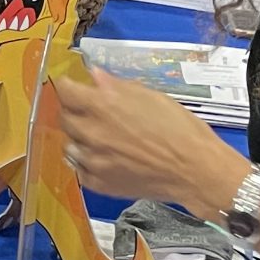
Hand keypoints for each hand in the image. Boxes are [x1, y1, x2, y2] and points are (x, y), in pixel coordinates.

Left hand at [52, 69, 248, 214]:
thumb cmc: (180, 128)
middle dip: (76, 111)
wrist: (195, 170)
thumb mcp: (151, 96)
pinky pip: (80, 168)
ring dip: (81, 138)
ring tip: (101, 138)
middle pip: (65, 117)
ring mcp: (92, 160)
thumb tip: (95, 76)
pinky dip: (88, 162)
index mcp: (102, 106)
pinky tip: (106, 158)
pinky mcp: (97, 183)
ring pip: (70, 144)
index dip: (69, 86)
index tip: (74, 87)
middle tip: (93, 112)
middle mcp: (91, 132)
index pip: (65, 90)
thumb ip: (117, 87)